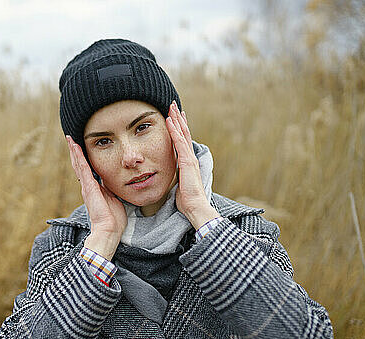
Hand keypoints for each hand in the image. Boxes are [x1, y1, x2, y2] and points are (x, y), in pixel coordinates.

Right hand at [66, 136, 126, 258]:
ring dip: (74, 151)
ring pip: (78, 164)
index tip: (80, 147)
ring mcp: (87, 186)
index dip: (83, 158)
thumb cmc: (113, 218)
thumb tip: (115, 180)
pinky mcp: (88, 187)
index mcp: (94, 188)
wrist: (109, 230)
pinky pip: (82, 168)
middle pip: (79, 165)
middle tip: (71, 139)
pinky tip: (75, 146)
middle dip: (76, 152)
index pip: (87, 170)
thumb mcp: (114, 198)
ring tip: (70, 139)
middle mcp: (88, 186)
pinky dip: (78, 156)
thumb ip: (111, 189)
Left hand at [166, 101, 220, 229]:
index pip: (184, 141)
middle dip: (179, 118)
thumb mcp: (179, 185)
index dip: (179, 128)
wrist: (195, 206)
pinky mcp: (187, 161)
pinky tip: (169, 120)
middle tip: (174, 105)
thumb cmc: (187, 200)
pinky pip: (179, 142)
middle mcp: (190, 157)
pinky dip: (174, 130)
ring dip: (176, 119)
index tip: (175, 117)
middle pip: (184, 133)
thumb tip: (171, 178)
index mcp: (188, 162)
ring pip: (183, 133)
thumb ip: (176, 177)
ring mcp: (189, 158)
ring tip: (171, 106)